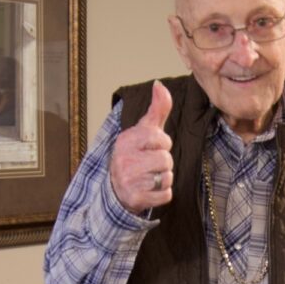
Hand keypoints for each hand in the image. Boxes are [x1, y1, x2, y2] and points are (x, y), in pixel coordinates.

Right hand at [109, 80, 173, 213]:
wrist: (117, 190)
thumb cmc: (135, 156)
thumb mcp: (144, 131)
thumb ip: (157, 109)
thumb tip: (160, 84)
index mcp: (126, 140)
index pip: (160, 138)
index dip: (162, 144)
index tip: (151, 147)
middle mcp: (124, 159)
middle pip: (166, 159)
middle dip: (163, 163)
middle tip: (149, 165)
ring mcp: (129, 180)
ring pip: (167, 177)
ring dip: (164, 178)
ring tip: (149, 177)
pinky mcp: (137, 199)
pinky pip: (166, 195)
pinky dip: (163, 194)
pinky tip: (150, 190)